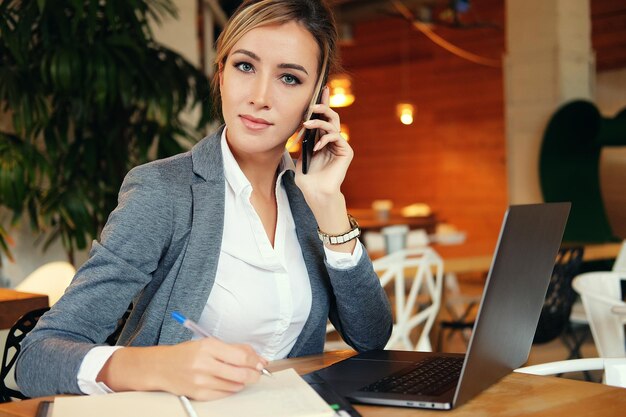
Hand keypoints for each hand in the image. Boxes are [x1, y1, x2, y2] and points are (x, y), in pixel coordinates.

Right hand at [98, 339, 268, 400]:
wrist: (160, 367)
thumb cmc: (187, 353)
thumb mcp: (209, 343)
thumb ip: (234, 348)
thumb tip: (257, 357)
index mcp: (208, 346)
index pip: (241, 355)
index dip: (255, 360)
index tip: (261, 362)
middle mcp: (204, 364)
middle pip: (241, 373)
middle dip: (254, 374)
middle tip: (257, 372)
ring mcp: (201, 381)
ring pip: (235, 385)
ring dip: (243, 381)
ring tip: (240, 375)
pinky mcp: (199, 394)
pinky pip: (225, 394)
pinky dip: (231, 389)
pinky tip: (228, 382)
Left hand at [295, 86, 352, 201]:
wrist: (315, 193)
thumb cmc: (306, 179)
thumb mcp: (300, 156)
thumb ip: (302, 142)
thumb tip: (297, 127)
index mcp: (322, 139)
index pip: (323, 118)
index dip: (322, 103)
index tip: (320, 88)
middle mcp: (332, 140)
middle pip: (331, 116)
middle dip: (322, 107)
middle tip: (311, 105)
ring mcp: (340, 145)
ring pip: (333, 124)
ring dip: (319, 122)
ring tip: (307, 124)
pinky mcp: (346, 151)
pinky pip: (336, 137)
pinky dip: (325, 139)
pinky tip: (317, 147)